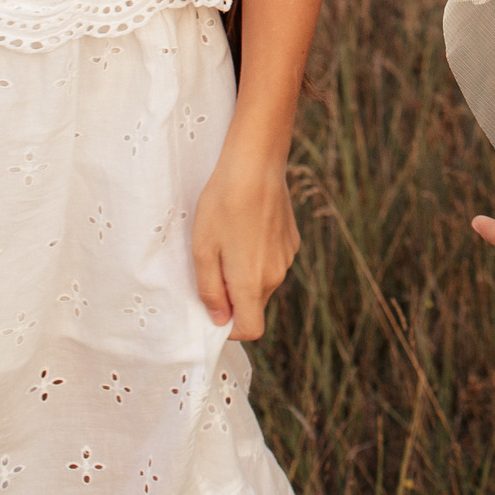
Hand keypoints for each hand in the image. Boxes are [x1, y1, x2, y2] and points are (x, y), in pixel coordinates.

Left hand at [191, 149, 299, 339]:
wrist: (255, 165)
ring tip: (230, 238)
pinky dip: (259, 254)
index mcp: (252, 283)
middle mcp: (275, 276)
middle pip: (255, 304)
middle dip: (234, 295)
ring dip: (246, 273)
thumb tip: (219, 319)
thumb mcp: (202, 249)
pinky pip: (273, 260)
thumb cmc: (222, 205)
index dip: (230, 327)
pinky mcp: (292, 240)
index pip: (250, 329)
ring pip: (264, 281)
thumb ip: (209, 291)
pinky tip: (248, 226)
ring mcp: (287, 257)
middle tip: (215, 262)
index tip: (214, 305)